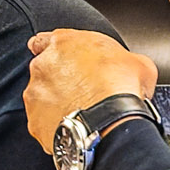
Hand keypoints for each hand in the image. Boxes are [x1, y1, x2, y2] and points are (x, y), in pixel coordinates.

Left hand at [24, 29, 160, 155]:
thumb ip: (121, 59)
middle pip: (44, 72)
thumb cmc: (121, 87)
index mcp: (63, 43)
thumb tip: (130, 70)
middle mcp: (42, 64)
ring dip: (55, 104)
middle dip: (59, 82)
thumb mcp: (136, 61)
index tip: (60, 62)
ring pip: (41, 99)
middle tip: (81, 93)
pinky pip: (42, 123)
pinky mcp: (34, 120)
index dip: (51, 52)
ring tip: (80, 114)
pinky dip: (54, 126)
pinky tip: (74, 128)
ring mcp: (35, 93)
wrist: (110, 120)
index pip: (42, 41)